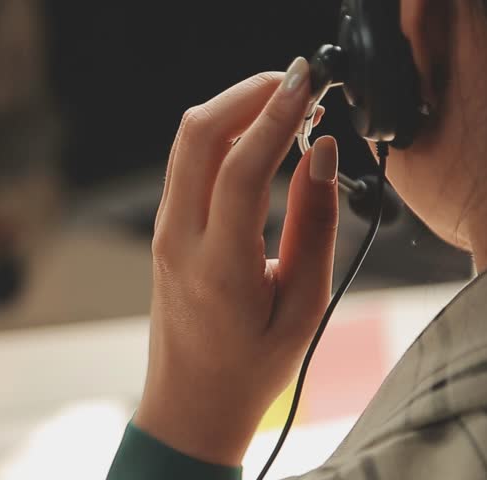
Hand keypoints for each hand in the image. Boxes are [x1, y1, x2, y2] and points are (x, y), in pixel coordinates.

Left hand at [133, 57, 339, 465]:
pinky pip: (185, 164)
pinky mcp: (165, 230)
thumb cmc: (251, 367)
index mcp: (218, 266)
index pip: (240, 167)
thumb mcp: (303, 306)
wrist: (191, 402)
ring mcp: (165, 232)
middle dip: (248, 93)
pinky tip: (256, 136)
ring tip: (285, 103)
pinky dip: (220, 136)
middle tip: (298, 82)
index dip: (276, 116)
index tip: (310, 83)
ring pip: (186, 143)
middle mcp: (179, 240)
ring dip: (233, 109)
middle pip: (198, 135)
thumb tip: (321, 155)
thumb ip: (315, 225)